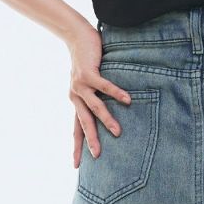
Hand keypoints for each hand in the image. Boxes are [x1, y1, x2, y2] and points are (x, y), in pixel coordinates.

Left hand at [67, 18, 131, 166]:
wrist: (76, 38)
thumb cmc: (86, 61)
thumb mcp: (89, 83)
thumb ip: (95, 97)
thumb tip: (109, 112)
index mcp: (76, 102)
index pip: (76, 129)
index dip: (77, 147)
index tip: (76, 165)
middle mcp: (75, 96)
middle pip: (84, 124)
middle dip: (91, 141)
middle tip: (97, 156)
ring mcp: (80, 85)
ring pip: (95, 107)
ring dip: (107, 120)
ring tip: (118, 133)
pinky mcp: (88, 73)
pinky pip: (104, 87)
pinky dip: (117, 93)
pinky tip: (128, 100)